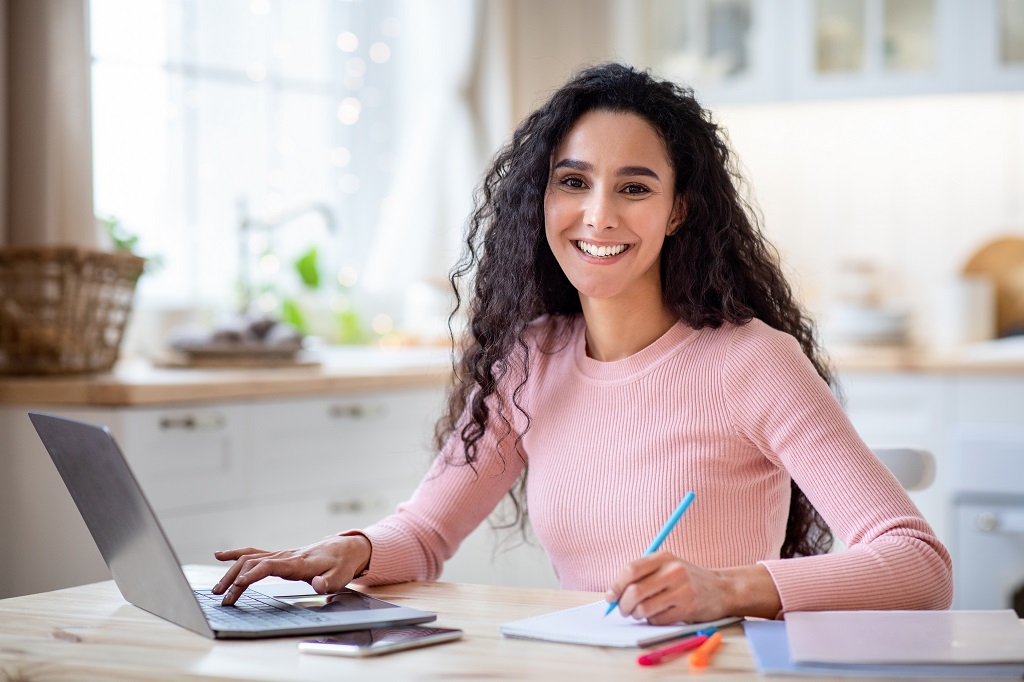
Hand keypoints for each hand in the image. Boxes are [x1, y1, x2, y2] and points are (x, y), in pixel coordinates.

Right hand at [211, 533, 371, 605]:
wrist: (343, 548)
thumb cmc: (341, 564)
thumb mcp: (341, 577)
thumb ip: (329, 582)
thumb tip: (317, 585)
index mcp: (298, 563)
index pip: (270, 565)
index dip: (253, 574)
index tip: (238, 585)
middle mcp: (286, 556)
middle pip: (253, 563)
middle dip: (235, 580)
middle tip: (222, 598)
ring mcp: (281, 554)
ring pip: (249, 558)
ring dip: (231, 572)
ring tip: (217, 589)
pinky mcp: (279, 556)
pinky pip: (254, 553)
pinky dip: (236, 554)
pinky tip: (219, 556)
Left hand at [604, 552, 781, 622]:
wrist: (722, 589)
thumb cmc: (686, 579)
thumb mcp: (667, 566)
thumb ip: (642, 575)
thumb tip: (612, 594)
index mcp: (663, 557)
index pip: (631, 570)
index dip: (616, 585)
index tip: (610, 597)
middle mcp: (673, 571)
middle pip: (635, 591)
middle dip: (623, 605)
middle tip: (624, 611)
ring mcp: (682, 590)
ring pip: (644, 608)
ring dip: (637, 615)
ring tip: (640, 613)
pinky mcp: (688, 608)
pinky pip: (658, 620)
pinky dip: (652, 621)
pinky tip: (659, 615)